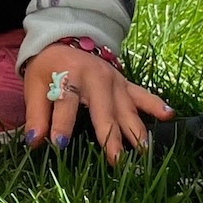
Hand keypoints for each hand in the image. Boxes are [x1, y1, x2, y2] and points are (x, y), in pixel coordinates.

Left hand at [22, 45, 172, 162]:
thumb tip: (34, 142)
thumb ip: (36, 115)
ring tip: (144, 152)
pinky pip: (143, 95)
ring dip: (136, 131)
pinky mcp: (125, 84)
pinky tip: (169, 115)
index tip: (59, 145)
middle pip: (104, 110)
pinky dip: (156, 104)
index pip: (65, 103)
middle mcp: (96, 78)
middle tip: (116, 161)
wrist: (64, 41)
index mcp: (70, 75)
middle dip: (111, 136)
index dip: (61, 124)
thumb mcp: (34, 86)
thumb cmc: (48, 69)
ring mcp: (114, 81)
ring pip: (127, 109)